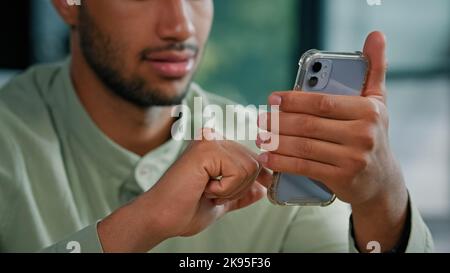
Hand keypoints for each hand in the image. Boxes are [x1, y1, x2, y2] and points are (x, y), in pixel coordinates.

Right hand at [98, 129, 271, 251]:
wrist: (162, 217)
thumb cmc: (184, 210)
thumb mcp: (221, 202)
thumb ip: (241, 193)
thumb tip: (262, 189)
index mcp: (215, 149)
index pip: (251, 157)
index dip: (260, 176)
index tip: (262, 189)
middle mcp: (213, 139)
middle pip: (255, 162)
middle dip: (242, 187)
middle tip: (214, 195)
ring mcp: (210, 140)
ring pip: (250, 167)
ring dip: (232, 189)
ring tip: (208, 192)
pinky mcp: (207, 148)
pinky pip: (237, 171)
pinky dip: (225, 189)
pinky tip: (204, 188)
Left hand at [257, 32, 408, 251]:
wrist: (382, 179)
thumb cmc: (372, 133)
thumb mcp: (378, 102)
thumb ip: (374, 69)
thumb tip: (376, 35)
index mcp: (368, 110)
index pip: (322, 103)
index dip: (293, 101)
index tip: (272, 99)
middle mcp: (363, 134)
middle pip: (309, 125)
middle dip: (279, 122)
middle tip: (260, 119)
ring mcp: (353, 158)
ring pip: (304, 147)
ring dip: (276, 142)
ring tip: (259, 137)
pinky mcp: (342, 179)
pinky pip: (305, 168)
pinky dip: (282, 163)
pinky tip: (267, 158)